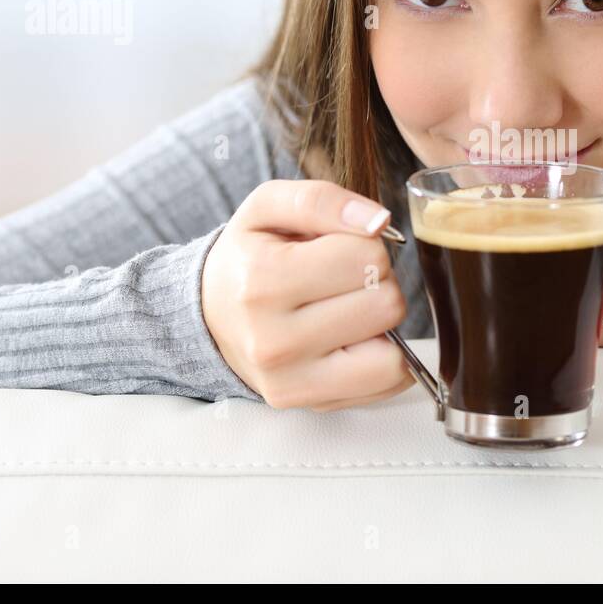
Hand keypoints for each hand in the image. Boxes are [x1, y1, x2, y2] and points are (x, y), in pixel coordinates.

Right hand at [200, 179, 414, 410]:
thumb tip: (379, 222)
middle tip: (344, 282)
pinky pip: (386, 383)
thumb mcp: (269, 206)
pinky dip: (382, 358)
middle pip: (386, 304)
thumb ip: (323, 199)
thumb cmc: (250, 254)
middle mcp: (272, 340)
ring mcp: (290, 380)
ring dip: (381, 326)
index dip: (365, 245)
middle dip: (377, 283)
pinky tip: (351, 340)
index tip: (338, 250)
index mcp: (262, 280)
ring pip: (393, 354)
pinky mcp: (307, 404)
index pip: (368, 256)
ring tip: (346, 311)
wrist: (209, 314)